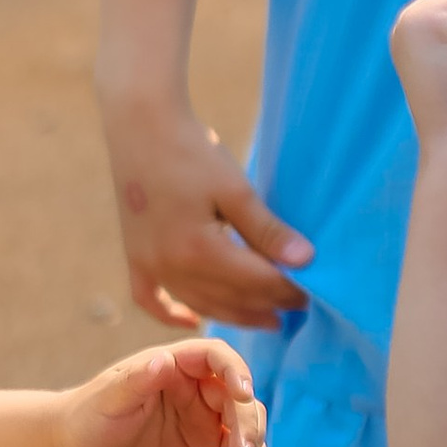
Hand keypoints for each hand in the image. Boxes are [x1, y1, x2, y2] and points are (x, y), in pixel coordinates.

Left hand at [57, 337, 268, 446]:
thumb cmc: (88, 418)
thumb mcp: (109, 400)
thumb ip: (138, 381)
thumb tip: (165, 360)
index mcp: (172, 363)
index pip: (215, 356)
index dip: (235, 369)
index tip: (244, 393)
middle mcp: (192, 384)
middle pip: (236, 392)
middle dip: (246, 420)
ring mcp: (200, 411)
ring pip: (243, 417)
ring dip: (253, 440)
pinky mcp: (202, 439)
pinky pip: (236, 442)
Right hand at [108, 100, 311, 332]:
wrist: (140, 125)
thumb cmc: (191, 151)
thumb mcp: (235, 189)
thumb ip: (267, 230)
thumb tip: (305, 260)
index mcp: (199, 250)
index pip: (255, 283)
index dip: (286, 290)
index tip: (311, 293)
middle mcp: (170, 266)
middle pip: (228, 300)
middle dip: (265, 306)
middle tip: (295, 310)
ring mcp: (149, 264)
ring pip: (197, 303)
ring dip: (232, 315)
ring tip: (263, 319)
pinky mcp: (135, 256)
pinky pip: (151, 299)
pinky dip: (172, 313)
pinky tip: (193, 321)